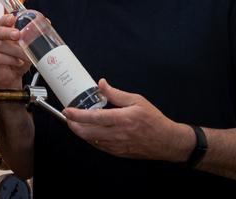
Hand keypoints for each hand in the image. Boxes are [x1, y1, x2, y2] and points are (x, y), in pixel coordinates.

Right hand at [0, 13, 32, 89]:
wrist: (10, 78)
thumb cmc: (16, 62)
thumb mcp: (26, 49)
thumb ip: (33, 37)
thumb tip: (46, 23)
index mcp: (2, 32)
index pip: (2, 22)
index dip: (7, 19)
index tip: (13, 18)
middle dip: (9, 32)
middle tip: (18, 35)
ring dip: (14, 51)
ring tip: (24, 56)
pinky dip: (8, 59)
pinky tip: (16, 62)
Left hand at [63, 79, 193, 161]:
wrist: (167, 141)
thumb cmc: (153, 120)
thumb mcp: (136, 100)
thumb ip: (116, 93)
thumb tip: (101, 84)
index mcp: (123, 119)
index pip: (95, 117)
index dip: (78, 115)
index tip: (67, 110)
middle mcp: (118, 134)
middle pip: (88, 132)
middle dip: (73, 125)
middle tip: (68, 117)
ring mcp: (118, 145)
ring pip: (92, 141)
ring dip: (81, 133)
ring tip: (75, 123)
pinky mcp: (119, 153)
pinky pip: (100, 147)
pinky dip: (91, 139)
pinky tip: (89, 132)